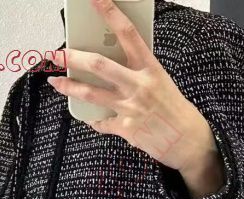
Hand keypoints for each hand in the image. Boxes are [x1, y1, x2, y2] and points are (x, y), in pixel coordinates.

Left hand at [46, 0, 224, 196]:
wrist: (188, 141)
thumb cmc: (173, 108)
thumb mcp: (159, 80)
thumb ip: (136, 70)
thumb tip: (108, 62)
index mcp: (149, 67)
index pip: (127, 33)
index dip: (109, 12)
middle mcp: (139, 85)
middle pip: (99, 65)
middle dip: (72, 58)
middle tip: (54, 54)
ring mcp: (131, 108)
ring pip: (92, 94)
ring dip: (70, 87)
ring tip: (56, 82)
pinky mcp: (127, 129)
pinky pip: (102, 122)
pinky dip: (94, 119)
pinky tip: (89, 116)